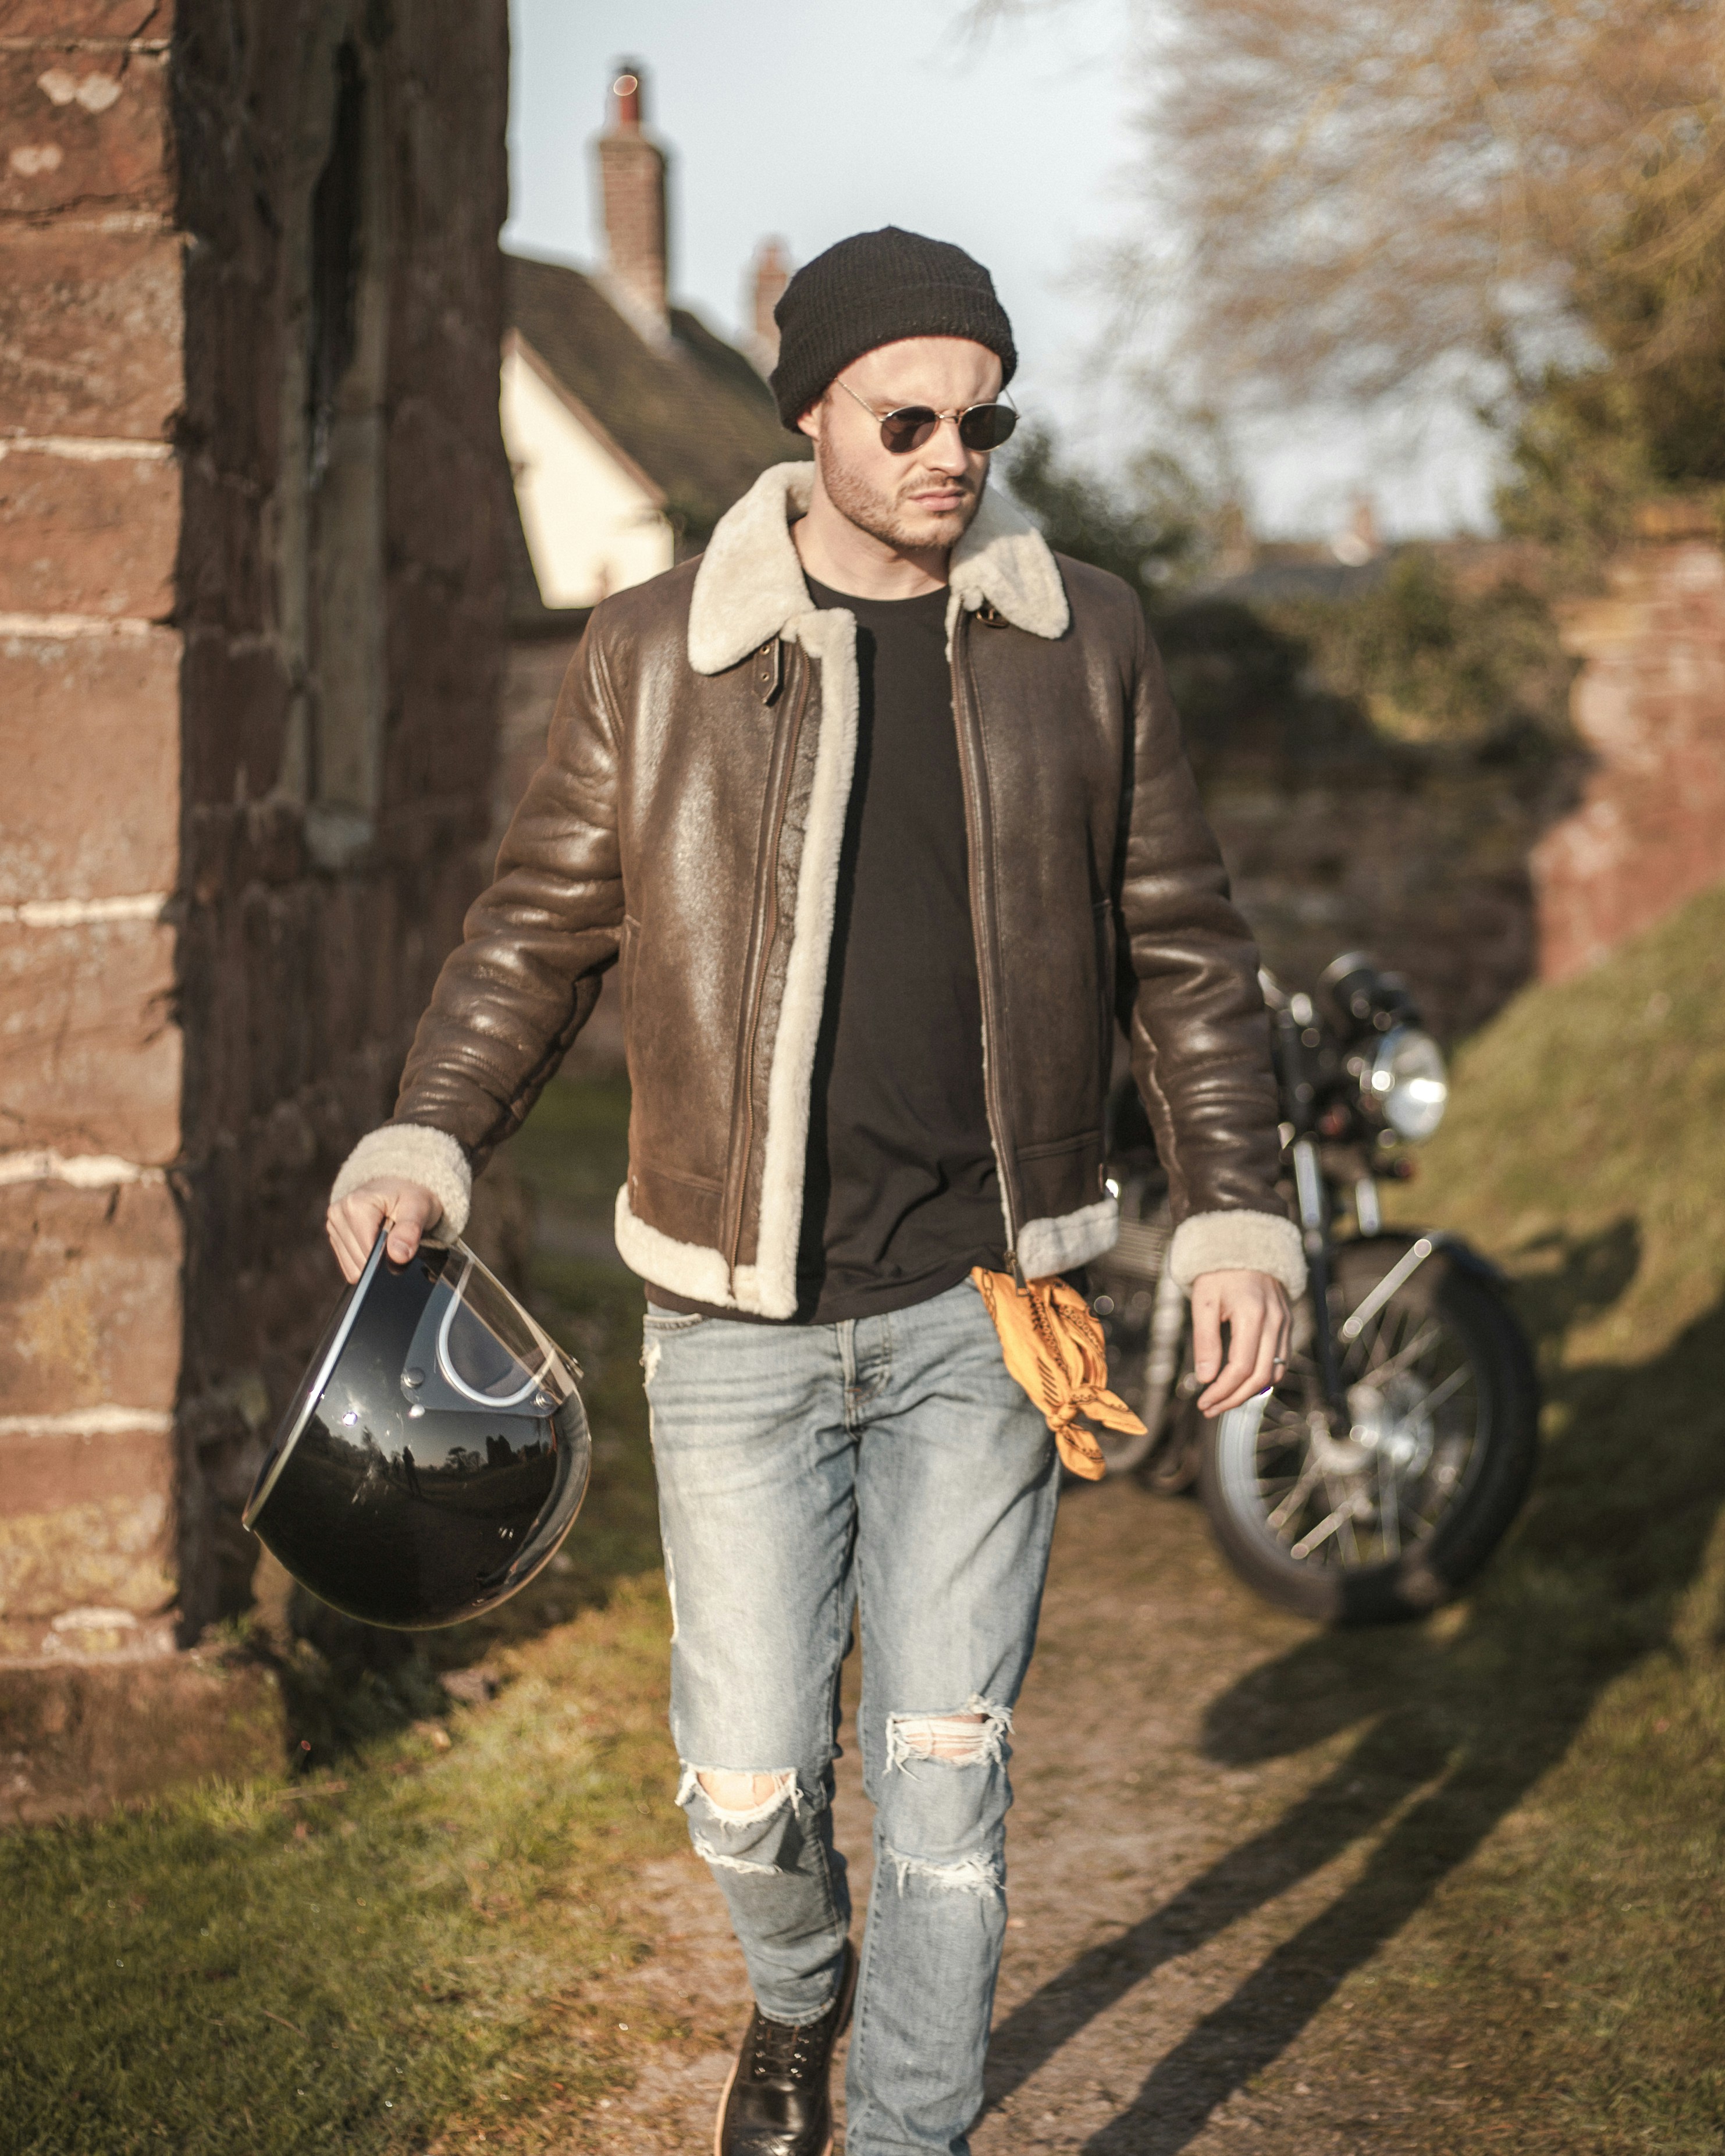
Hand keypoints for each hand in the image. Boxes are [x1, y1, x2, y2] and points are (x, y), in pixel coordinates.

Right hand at [326, 1178, 440, 1284]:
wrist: (399, 1187)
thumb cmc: (409, 1196)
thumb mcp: (418, 1208)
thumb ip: (409, 1231)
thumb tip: (398, 1256)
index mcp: (355, 1204)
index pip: (368, 1250)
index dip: (388, 1256)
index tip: (402, 1247)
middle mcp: (338, 1214)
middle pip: (360, 1261)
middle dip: (381, 1259)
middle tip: (396, 1239)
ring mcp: (333, 1226)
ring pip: (353, 1268)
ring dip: (373, 1262)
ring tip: (386, 1240)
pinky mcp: (335, 1237)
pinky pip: (350, 1268)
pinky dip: (366, 1263)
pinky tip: (376, 1245)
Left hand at [1191, 1269, 1291, 1416]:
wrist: (1245, 1244)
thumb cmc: (1219, 1272)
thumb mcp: (1203, 1301)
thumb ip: (1205, 1340)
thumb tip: (1205, 1379)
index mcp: (1252, 1315)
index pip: (1241, 1368)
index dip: (1222, 1391)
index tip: (1203, 1402)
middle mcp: (1275, 1322)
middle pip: (1260, 1377)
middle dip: (1234, 1398)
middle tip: (1210, 1408)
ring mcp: (1285, 1323)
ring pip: (1275, 1372)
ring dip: (1249, 1392)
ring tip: (1223, 1399)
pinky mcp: (1287, 1324)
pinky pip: (1281, 1360)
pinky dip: (1264, 1377)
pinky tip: (1242, 1383)